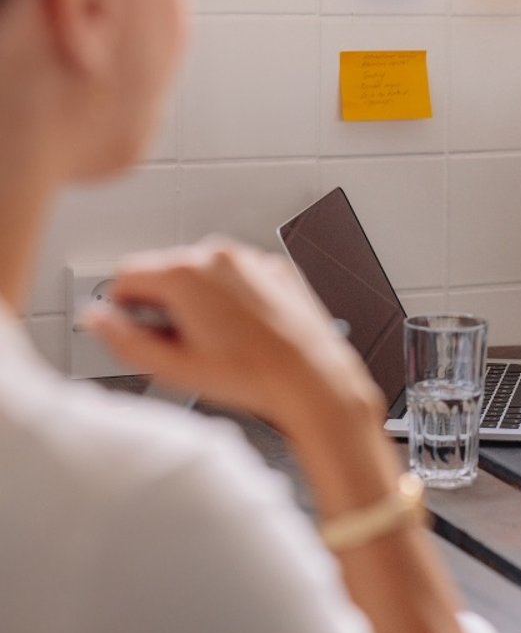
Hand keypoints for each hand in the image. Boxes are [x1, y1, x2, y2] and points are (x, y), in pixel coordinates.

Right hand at [81, 238, 382, 433]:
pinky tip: (242, 327)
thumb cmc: (252, 374)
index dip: (125, 306)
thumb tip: (98, 320)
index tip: (138, 328)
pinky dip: (231, 295)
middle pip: (163, 270)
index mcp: (185, 273)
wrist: (311, 375)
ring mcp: (250, 259)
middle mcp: (217, 256)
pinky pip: (236, 275)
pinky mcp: (274, 267)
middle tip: (180, 341)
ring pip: (201, 271)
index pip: (125, 274)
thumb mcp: (172, 368)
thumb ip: (123, 341)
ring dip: (197, 297)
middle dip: (162, 302)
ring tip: (215, 338)